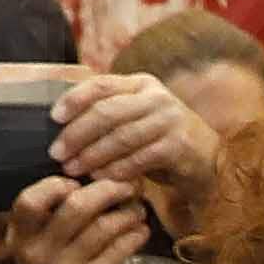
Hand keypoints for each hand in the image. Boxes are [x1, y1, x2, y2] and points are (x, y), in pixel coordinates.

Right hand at [6, 174, 151, 263]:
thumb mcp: (40, 246)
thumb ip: (52, 215)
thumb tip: (92, 172)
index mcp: (21, 238)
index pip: (29, 201)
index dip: (56, 184)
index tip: (77, 183)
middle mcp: (40, 254)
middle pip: (76, 206)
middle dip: (107, 189)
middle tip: (125, 186)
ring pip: (105, 225)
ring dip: (128, 211)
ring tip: (137, 209)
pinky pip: (122, 247)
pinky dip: (136, 233)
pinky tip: (140, 230)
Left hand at [45, 68, 219, 221]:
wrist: (209, 160)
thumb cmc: (161, 140)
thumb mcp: (137, 118)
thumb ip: (109, 114)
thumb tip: (61, 125)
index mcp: (141, 84)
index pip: (101, 84)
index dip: (74, 99)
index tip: (54, 118)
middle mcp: (156, 97)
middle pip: (107, 112)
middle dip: (77, 133)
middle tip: (57, 153)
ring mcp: (170, 120)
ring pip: (121, 136)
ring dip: (93, 155)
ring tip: (74, 169)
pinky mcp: (179, 146)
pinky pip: (139, 158)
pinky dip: (117, 169)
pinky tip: (101, 179)